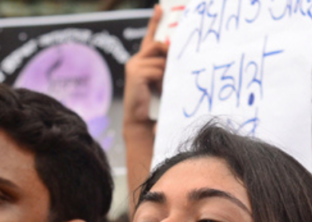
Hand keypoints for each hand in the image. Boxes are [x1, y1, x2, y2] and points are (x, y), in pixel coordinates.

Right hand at [123, 5, 167, 127]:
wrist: (141, 121)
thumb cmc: (155, 102)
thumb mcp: (162, 80)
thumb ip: (165, 66)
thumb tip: (178, 54)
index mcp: (141, 61)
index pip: (149, 38)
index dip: (154, 22)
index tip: (159, 8)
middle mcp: (135, 60)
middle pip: (158, 45)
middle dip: (169, 54)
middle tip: (174, 66)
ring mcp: (134, 66)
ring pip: (160, 59)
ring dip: (166, 73)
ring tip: (163, 87)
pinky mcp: (136, 73)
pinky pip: (157, 70)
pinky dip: (162, 80)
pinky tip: (159, 90)